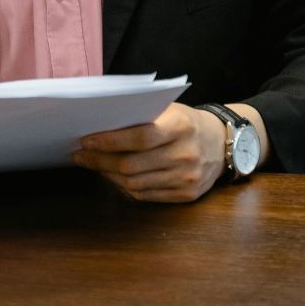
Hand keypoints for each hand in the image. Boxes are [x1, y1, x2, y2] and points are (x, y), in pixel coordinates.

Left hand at [72, 103, 226, 202]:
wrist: (223, 143)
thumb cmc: (187, 123)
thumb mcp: (169, 110)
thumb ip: (141, 117)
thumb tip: (100, 127)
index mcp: (181, 127)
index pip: (139, 138)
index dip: (109, 142)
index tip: (86, 141)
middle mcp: (186, 154)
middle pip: (132, 164)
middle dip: (100, 161)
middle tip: (81, 155)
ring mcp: (187, 178)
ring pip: (135, 183)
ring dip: (109, 175)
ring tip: (94, 165)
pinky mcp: (186, 195)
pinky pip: (146, 195)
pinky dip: (125, 187)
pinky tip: (114, 177)